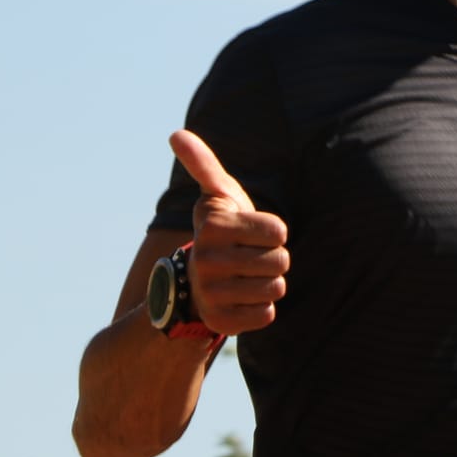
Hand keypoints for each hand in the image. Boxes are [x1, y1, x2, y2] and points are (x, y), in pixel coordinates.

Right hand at [170, 129, 288, 335]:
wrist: (198, 281)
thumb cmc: (222, 231)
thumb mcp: (216, 196)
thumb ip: (203, 165)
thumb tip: (176, 134)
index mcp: (212, 225)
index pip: (279, 232)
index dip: (274, 232)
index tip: (252, 232)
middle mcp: (206, 260)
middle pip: (281, 261)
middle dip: (273, 258)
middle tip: (250, 256)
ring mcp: (211, 293)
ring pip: (276, 288)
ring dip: (269, 283)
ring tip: (247, 276)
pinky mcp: (220, 322)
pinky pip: (266, 315)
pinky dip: (262, 309)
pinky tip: (243, 299)